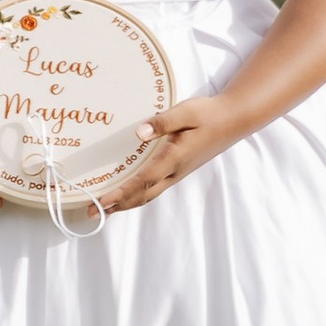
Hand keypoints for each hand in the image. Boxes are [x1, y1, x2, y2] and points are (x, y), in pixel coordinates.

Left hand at [101, 93, 241, 212]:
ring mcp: (177, 173)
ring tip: (103, 209)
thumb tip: (139, 133)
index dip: (120, 193)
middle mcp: (175, 171)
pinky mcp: (178, 170)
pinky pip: (154, 188)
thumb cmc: (209, 114)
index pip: (143, 180)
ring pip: (148, 194)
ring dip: (125, 203)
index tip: (101, 201)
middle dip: (116, 206)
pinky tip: (126, 194)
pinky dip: (136, 195)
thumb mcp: (186, 112)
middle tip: (92, 212)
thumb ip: (162, 122)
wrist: (233, 120)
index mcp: (175, 158)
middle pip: (142, 195)